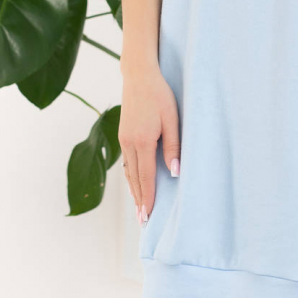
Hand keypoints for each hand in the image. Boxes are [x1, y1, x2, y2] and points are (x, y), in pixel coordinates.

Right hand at [119, 65, 180, 225]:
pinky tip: (135, 183)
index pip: (146, 178)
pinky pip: (127, 162)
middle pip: (134, 179)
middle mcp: (129, 143)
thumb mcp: (172, 118)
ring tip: (139, 208)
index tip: (148, 217)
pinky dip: (130, 177)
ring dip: (134, 191)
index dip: (149, 198)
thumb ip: (173, 146)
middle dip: (139, 201)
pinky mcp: (123, 134)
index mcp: (142, 141)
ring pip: (128, 172)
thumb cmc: (159, 95)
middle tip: (144, 221)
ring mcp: (123, 139)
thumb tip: (174, 173)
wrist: (139, 76)